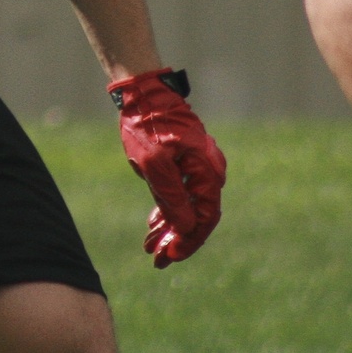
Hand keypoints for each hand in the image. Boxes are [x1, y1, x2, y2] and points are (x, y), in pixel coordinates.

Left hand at [109, 68, 226, 265]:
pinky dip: (168, 208)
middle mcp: (208, 169)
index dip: (189, 241)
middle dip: (178, 239)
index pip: (205, 217)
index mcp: (206, 170)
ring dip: (170, 227)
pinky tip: (154, 225)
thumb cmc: (148, 125)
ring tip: (150, 247)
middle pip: (198, 214)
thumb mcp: (154, 165)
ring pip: (188, 205)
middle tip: (157, 261)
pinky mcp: (185, 161)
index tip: (170, 257)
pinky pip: (181, 191)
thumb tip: (187, 228)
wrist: (142, 91)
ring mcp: (197, 165)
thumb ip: (172, 197)